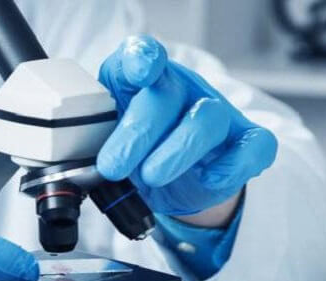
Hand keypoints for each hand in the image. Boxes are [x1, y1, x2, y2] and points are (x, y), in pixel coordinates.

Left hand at [97, 35, 276, 217]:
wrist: (175, 181)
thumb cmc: (140, 152)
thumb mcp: (108, 143)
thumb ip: (93, 144)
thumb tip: (72, 165)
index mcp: (145, 83)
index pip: (144, 55)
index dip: (142, 59)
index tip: (138, 72)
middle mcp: (183, 90)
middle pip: (167, 96)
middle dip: (137, 133)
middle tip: (113, 166)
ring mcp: (217, 115)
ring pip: (206, 119)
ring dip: (177, 150)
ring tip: (151, 176)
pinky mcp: (244, 144)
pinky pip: (253, 147)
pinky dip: (233, 165)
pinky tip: (208, 179)